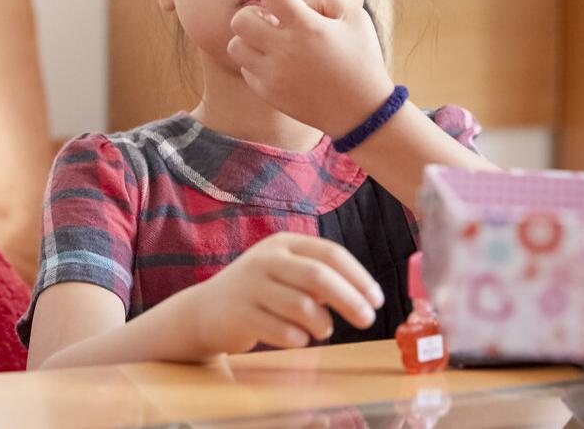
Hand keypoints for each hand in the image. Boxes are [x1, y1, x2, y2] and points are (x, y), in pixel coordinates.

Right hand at [193, 233, 383, 353]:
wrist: (206, 311)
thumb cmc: (259, 292)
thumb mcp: (285, 273)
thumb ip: (319, 277)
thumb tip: (366, 296)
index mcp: (282, 244)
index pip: (330, 253)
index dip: (359, 276)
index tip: (377, 299)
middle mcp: (265, 260)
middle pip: (319, 277)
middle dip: (350, 300)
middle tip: (368, 320)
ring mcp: (250, 286)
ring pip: (303, 307)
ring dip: (322, 324)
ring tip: (322, 330)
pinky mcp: (240, 315)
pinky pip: (285, 332)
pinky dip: (300, 339)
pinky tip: (296, 337)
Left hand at [227, 0, 393, 136]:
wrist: (362, 112)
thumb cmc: (361, 60)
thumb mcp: (356, 20)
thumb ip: (328, 0)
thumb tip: (303, 1)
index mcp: (308, 27)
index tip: (286, 4)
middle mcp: (286, 50)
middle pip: (240, 20)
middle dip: (252, 15)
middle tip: (269, 23)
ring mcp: (274, 74)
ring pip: (234, 47)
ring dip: (248, 41)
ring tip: (268, 43)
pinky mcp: (268, 93)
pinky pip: (245, 70)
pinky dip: (255, 64)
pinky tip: (276, 65)